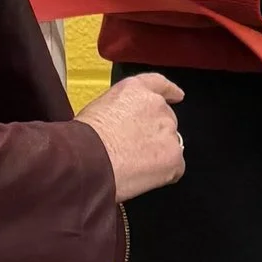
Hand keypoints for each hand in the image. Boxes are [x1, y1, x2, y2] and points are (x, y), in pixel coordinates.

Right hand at [78, 71, 184, 198]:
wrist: (88, 159)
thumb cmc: (84, 139)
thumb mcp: (99, 109)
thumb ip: (120, 111)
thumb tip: (123, 124)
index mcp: (135, 90)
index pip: (159, 84)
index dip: (170, 91)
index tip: (177, 95)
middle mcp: (156, 105)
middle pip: (166, 119)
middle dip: (155, 134)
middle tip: (134, 150)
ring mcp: (168, 130)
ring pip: (170, 144)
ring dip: (157, 154)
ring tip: (132, 165)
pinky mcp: (173, 156)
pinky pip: (174, 168)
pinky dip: (162, 174)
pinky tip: (142, 176)